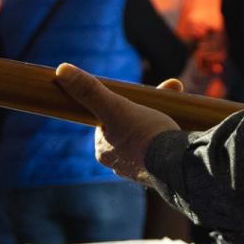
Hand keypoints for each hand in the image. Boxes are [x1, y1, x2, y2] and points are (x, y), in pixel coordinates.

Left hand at [54, 64, 181, 183]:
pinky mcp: (162, 173)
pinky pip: (163, 151)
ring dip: (161, 124)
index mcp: (104, 151)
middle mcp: (119, 163)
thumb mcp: (115, 106)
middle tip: (163, 97)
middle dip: (147, 111)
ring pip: (148, 138)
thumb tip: (61, 70)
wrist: (178, 163)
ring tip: (175, 115)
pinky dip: (170, 139)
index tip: (138, 98)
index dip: (122, 105)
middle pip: (130, 127)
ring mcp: (141, 169)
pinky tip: (181, 133)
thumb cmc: (144, 134)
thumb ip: (90, 90)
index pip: (108, 120)